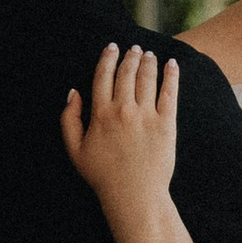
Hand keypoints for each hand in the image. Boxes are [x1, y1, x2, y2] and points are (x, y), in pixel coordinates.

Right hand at [61, 43, 180, 216]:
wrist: (134, 195)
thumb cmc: (103, 175)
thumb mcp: (75, 150)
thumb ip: (69, 119)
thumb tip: (73, 92)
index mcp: (101, 113)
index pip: (104, 76)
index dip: (107, 58)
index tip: (112, 48)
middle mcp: (124, 109)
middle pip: (127, 73)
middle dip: (130, 56)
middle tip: (134, 48)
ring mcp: (146, 115)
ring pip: (148, 78)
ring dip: (148, 62)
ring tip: (150, 55)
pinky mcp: (166, 124)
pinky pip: (170, 93)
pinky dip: (171, 76)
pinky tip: (172, 65)